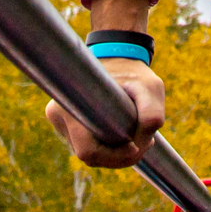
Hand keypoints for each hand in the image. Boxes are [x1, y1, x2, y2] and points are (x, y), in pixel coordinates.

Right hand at [44, 59, 164, 168]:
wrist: (117, 54)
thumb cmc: (134, 72)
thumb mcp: (151, 88)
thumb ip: (151, 114)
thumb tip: (139, 143)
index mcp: (71, 105)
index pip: (88, 152)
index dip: (113, 157)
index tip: (135, 146)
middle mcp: (58, 114)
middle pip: (89, 156)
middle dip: (118, 156)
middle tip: (145, 142)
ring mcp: (60, 119)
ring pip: (89, 152)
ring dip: (113, 152)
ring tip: (136, 135)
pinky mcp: (66, 122)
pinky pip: (87, 143)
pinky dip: (106, 144)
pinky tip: (122, 132)